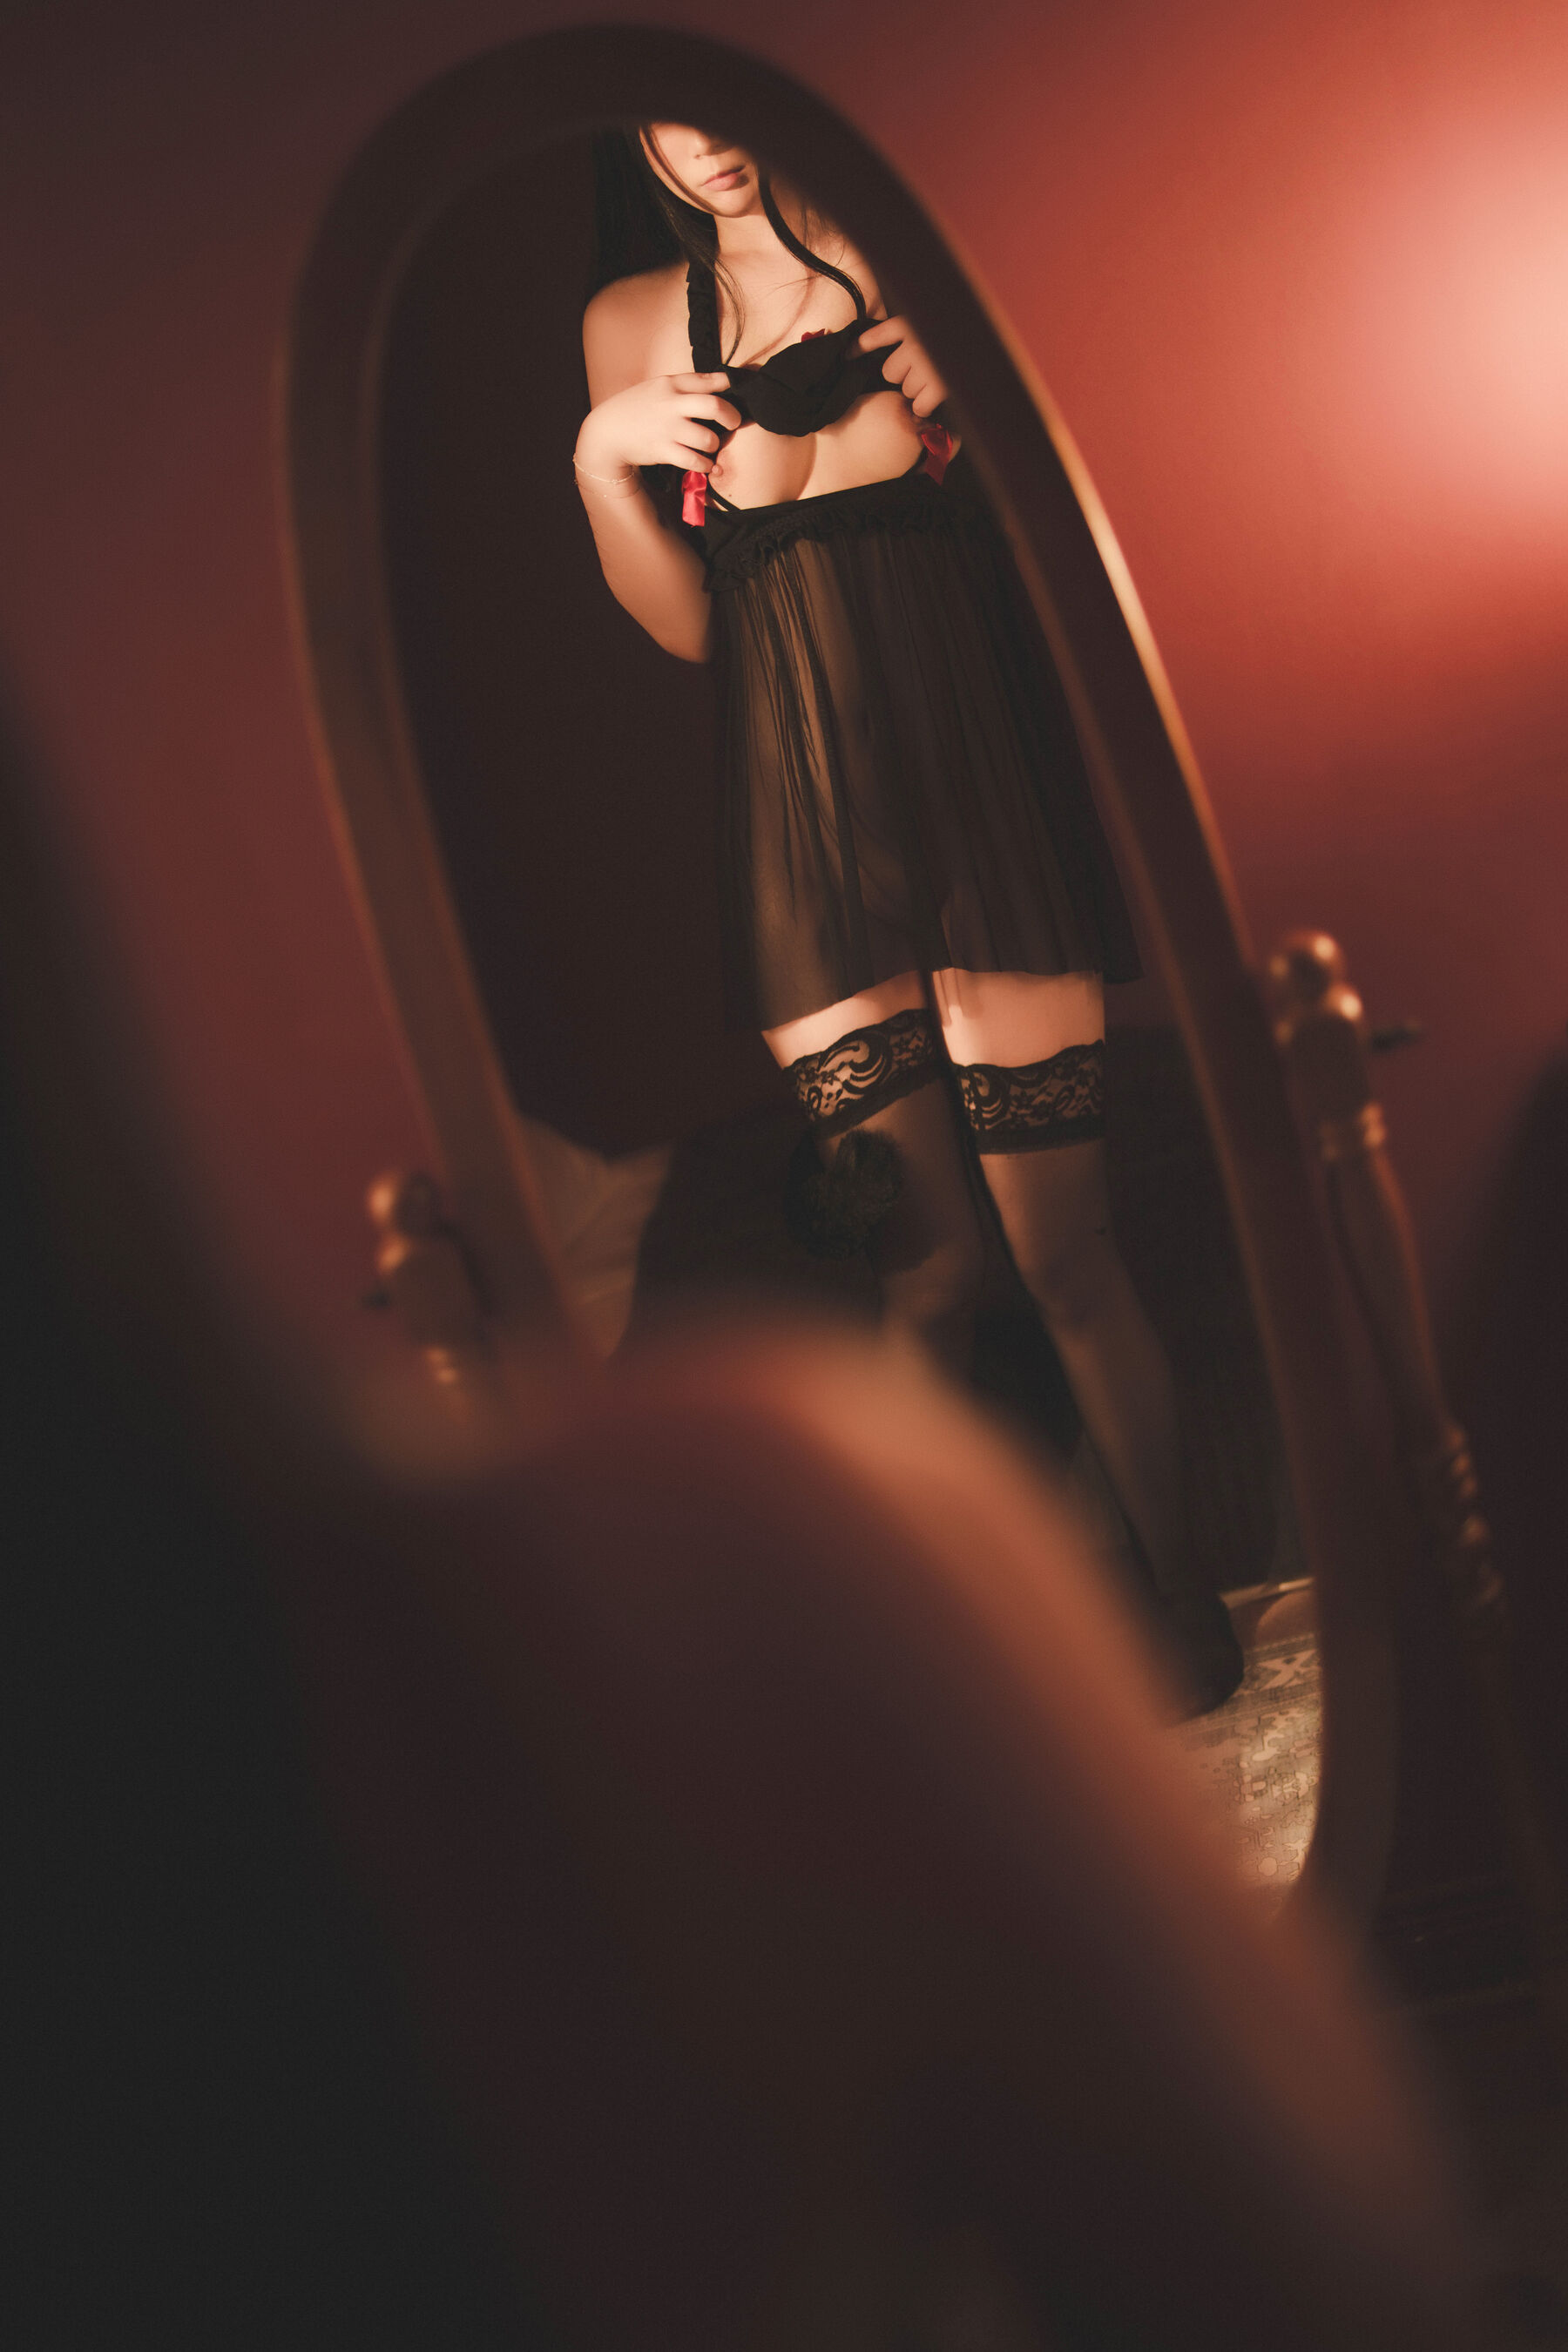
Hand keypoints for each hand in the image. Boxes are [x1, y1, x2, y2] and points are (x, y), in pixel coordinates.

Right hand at [576, 371, 741, 479]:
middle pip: (715, 407)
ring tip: (711, 447)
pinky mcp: (663, 451)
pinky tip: (706, 464)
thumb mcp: (656, 387)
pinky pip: (694, 461)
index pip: (709, 379)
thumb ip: (683, 386)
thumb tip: (717, 385)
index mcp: (671, 384)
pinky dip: (705, 465)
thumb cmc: (635, 408)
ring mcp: (668, 428)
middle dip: (731, 417)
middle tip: (733, 423)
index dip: (729, 384)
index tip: (735, 391)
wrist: (607, 431)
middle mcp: (671, 404)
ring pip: (708, 439)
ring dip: (715, 446)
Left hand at [856, 316, 947, 417]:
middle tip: (921, 368)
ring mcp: (926, 366)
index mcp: (912, 325)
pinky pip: (919, 406)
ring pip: (906, 390)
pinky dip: (925, 406)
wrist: (983, 341)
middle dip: (903, 374)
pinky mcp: (939, 386)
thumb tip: (885, 358)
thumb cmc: (954, 333)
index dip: (859, 347)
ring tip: (935, 378)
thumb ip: (909, 332)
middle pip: (890, 372)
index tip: (848, 355)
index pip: (877, 336)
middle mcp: (915, 344)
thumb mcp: (928, 323)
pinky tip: (934, 397)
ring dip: (917, 389)